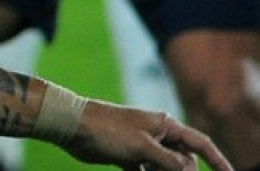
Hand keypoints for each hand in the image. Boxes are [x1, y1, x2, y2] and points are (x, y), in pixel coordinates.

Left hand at [63, 100, 229, 169]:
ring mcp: (143, 146)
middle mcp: (157, 134)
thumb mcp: (143, 147)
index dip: (218, 160)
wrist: (72, 126)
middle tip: (156, 169)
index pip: (200, 143)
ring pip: (165, 168)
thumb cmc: (107, 130)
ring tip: (144, 170)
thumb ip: (170, 162)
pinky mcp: (128, 157)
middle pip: (184, 160)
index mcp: (165, 125)